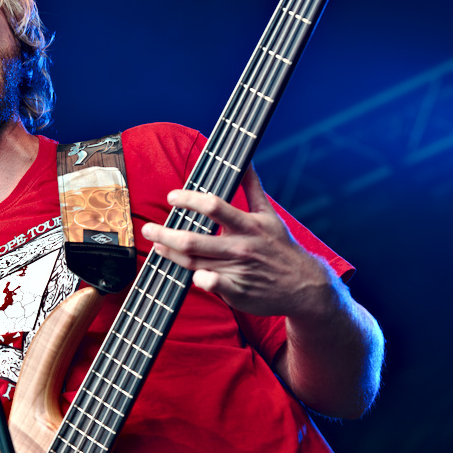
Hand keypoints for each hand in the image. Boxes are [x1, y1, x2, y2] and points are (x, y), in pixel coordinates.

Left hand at [141, 165, 334, 317]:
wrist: (304, 285)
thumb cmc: (280, 246)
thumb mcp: (270, 214)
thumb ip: (253, 187)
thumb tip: (246, 160)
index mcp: (248, 225)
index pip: (214, 206)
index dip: (189, 199)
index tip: (172, 197)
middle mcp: (242, 247)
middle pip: (194, 240)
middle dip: (166, 233)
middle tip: (148, 228)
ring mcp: (238, 271)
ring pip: (194, 263)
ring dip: (171, 254)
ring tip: (157, 245)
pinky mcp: (237, 292)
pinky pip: (210, 285)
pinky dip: (197, 279)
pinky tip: (185, 272)